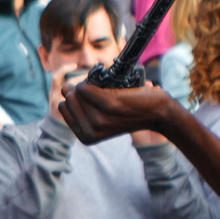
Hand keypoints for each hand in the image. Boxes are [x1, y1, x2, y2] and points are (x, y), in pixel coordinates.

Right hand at [57, 80, 172, 143]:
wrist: (156, 112)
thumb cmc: (129, 110)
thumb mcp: (102, 115)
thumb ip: (82, 107)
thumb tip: (63, 88)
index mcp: (86, 137)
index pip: (63, 108)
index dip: (74, 98)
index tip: (91, 99)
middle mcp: (91, 131)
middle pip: (67, 100)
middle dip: (78, 91)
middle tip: (98, 92)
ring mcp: (99, 120)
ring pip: (76, 93)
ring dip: (86, 85)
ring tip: (103, 88)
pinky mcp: (109, 105)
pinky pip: (86, 87)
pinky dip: (92, 81)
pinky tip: (104, 83)